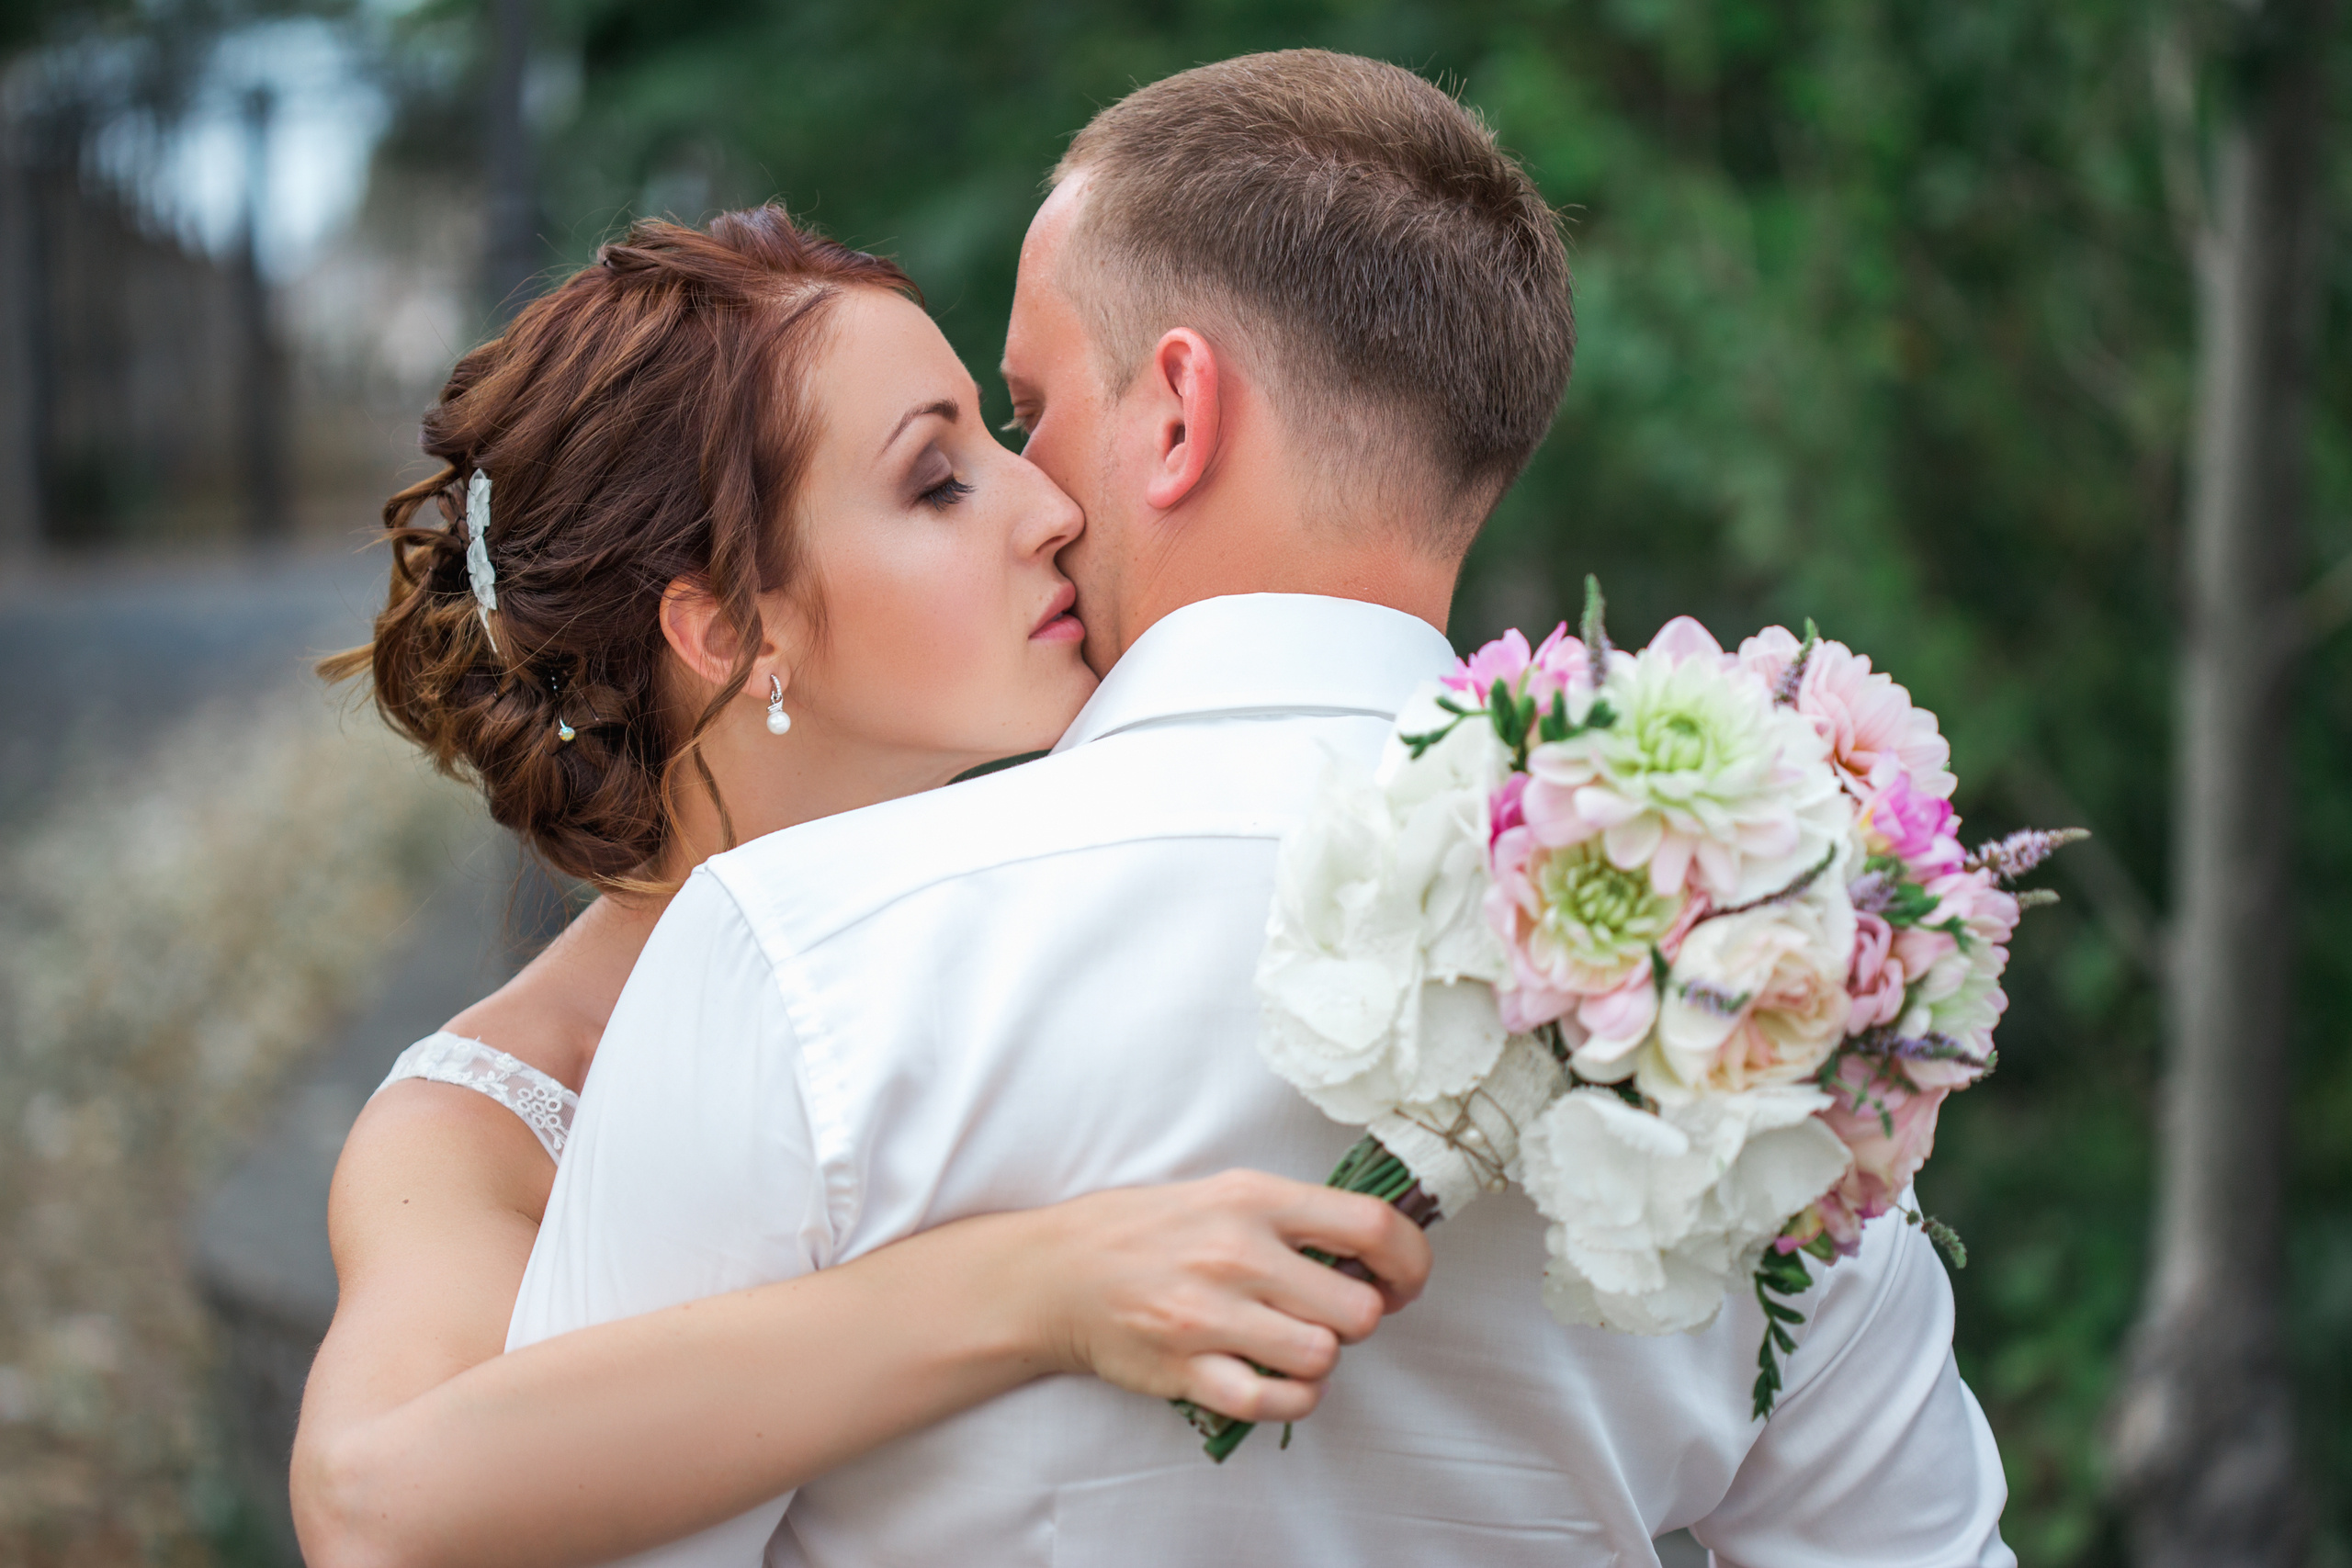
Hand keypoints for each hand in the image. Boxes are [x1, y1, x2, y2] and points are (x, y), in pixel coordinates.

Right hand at [1015, 1169, 1432, 1424]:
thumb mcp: (1224, 1193)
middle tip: (1335, 1316)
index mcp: (1254, 1198)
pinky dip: (1290, 1399)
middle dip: (1360, 1320)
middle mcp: (1236, 1253)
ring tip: (1294, 1345)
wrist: (1058, 1272)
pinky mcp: (1185, 1369)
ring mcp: (1209, 1315)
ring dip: (1320, 1359)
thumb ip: (1295, 1216)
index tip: (1402, 1281)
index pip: (1372, 1225)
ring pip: (1322, 1357)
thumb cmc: (1149, 1231)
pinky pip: (1273, 1401)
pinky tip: (1274, 1378)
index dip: (1410, 1262)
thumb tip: (1376, 1246)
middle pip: (1358, 1309)